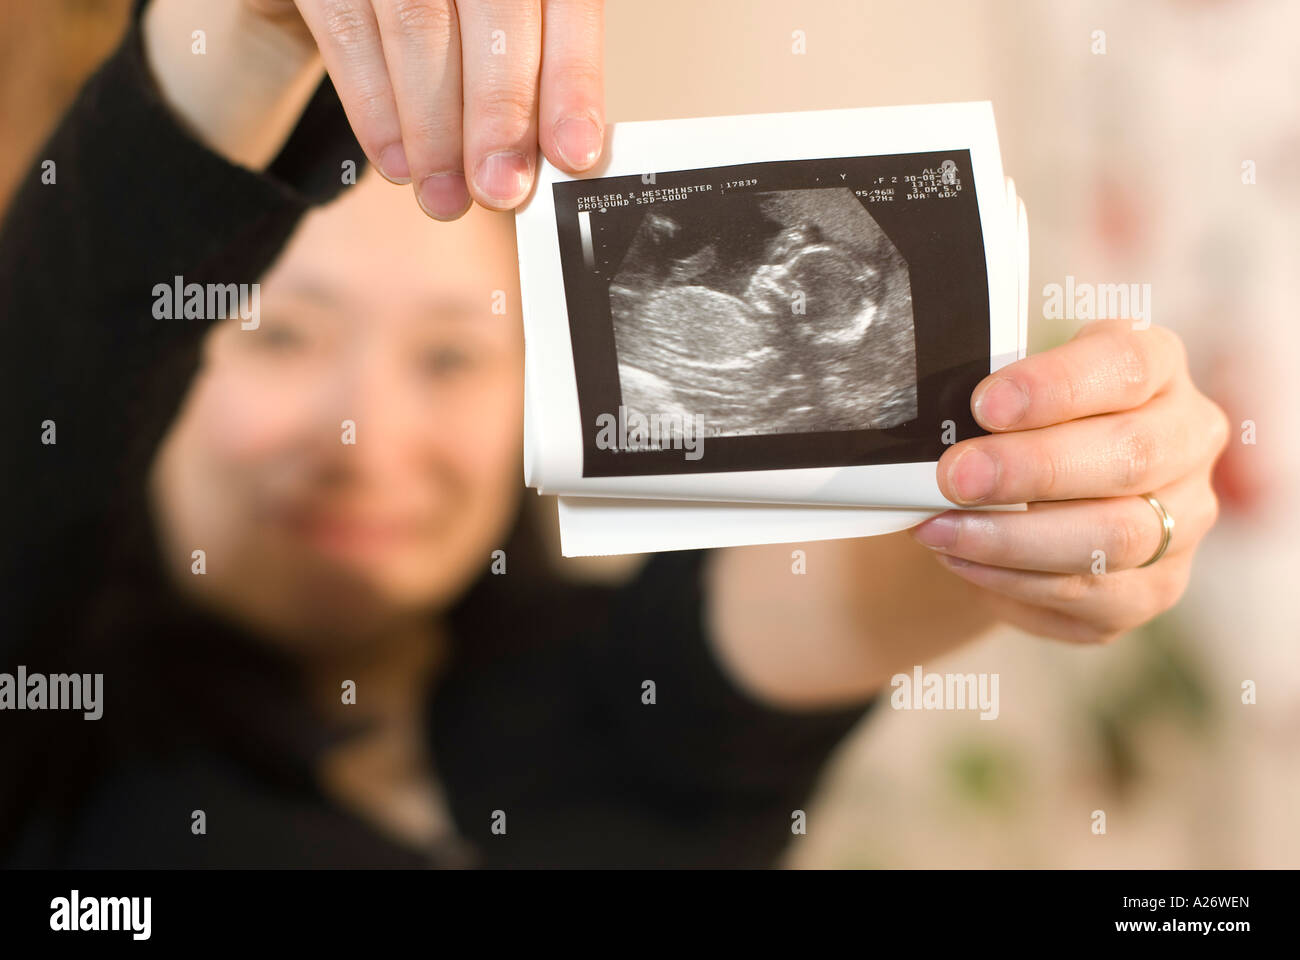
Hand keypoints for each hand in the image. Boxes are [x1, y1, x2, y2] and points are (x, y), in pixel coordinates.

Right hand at [247, 0, 605, 217]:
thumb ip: (523, 75)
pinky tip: (397, 162)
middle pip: (497, 12)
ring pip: (420, 28)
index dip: (571, 80)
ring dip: (436, 129)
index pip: (567, 3)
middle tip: (500, 187)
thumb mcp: (491, 26)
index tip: (573, 153)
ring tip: (446, 195)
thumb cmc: (441, 8)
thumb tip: (548, 160)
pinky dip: (375, 108)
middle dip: (500, 114)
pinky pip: (349, 33)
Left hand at [909, 319, 1229, 643]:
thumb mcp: (1009, 389)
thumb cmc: (1017, 423)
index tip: (986, 404)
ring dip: (1013, 537)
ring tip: (938, 529)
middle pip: (1131, 455)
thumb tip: (926, 426)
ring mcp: (1182, 519)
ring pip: (1116, 536)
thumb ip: (988, 398)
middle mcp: (1186, 439)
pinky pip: (1088, 593)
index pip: (1126, 365)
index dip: (1056, 386)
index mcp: (1156, 366)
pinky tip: (960, 560)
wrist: (1022, 492)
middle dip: (1033, 469)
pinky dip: (1012, 579)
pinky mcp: (1155, 586)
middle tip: (955, 477)